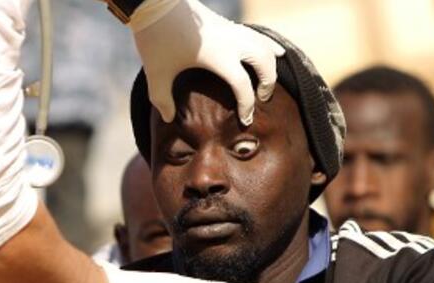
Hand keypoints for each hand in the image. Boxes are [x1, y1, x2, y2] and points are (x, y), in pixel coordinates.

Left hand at [129, 0, 284, 123]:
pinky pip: (257, 35)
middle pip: (264, 62)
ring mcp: (231, 29)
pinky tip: (277, 52)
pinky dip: (270, 45)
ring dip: (271, 64)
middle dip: (268, 82)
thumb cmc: (156, 39)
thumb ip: (162, 99)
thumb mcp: (156, 73)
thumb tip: (168, 119)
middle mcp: (231, 41)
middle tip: (261, 99)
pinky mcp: (227, 23)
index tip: (245, 120)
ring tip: (268, 81)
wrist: (156, 3)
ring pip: (265, 46)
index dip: (247, 104)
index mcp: (218, 56)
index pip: (243, 85)